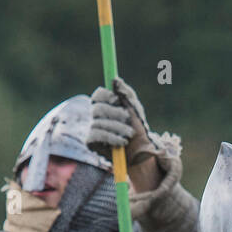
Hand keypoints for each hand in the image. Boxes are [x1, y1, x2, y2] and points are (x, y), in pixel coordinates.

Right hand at [89, 78, 161, 192]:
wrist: (140, 151)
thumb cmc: (137, 128)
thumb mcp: (135, 109)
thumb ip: (126, 94)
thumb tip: (115, 80)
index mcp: (106, 104)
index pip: (98, 95)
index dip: (106, 96)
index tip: (117, 101)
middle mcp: (97, 116)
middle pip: (97, 109)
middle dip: (114, 114)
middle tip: (127, 119)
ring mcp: (92, 129)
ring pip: (98, 123)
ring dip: (117, 128)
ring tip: (129, 134)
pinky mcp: (91, 142)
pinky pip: (96, 136)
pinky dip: (111, 137)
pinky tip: (122, 142)